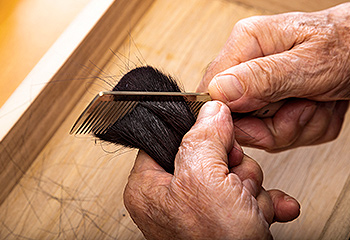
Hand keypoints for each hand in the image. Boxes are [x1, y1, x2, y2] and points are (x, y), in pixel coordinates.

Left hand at [124, 101, 299, 239]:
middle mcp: (174, 199)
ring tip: (249, 206)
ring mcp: (202, 211)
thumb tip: (211, 111)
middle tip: (234, 181)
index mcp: (151, 186)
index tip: (216, 137)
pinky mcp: (227, 222)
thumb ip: (203, 137)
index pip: (170, 139)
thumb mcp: (203, 179)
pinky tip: (269, 212)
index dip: (198, 135)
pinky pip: (248, 197)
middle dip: (233, 167)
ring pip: (233, 175)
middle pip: (208, 156)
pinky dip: (264, 204)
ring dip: (251, 188)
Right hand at [197, 3, 349, 150]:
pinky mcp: (275, 101)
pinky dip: (305, 127)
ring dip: (295, 127)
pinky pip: (280, 131)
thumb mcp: (310, 63)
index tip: (262, 121)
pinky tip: (318, 107)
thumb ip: (263, 77)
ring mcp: (262, 85)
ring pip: (261, 130)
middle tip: (302, 109)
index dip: (233, 116)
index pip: (212, 90)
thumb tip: (221, 91)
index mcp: (248, 43)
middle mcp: (250, 64)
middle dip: (275, 126)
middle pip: (237, 117)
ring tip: (316, 104)